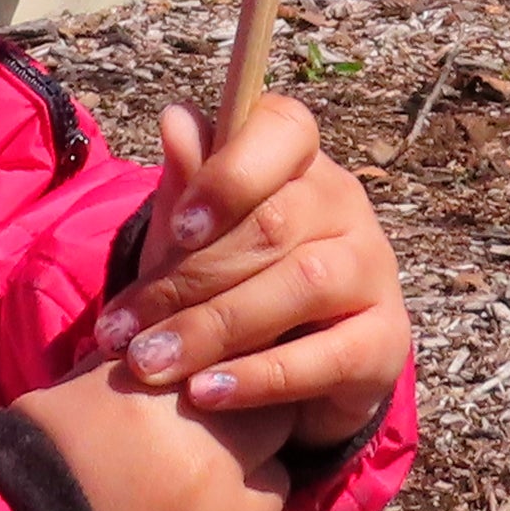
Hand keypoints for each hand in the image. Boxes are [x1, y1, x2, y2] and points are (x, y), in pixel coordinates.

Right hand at [11, 368, 285, 510]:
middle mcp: (218, 472)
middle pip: (275, 441)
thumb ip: (124, 372)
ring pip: (266, 504)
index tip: (215, 395)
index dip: (233, 389)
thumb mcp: (67, 398)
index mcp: (179, 410)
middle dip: (248, 441)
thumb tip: (148, 347)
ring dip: (238, 499)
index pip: (252, 378)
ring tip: (183, 508)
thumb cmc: (26, 479)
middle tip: (203, 450)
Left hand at [92, 95, 413, 453]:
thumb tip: (175, 118)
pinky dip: (260, 377)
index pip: (285, 130)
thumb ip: (187, 183)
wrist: (286, 376)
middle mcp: (347, 206)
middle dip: (188, 279)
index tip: (179, 227)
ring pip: (301, 284)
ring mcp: (374, 271)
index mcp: (301, 163)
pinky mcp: (386, 341)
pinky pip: (328, 356)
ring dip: (214, 328)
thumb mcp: (194, 237)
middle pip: (274, 222)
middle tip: (123, 330)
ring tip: (150, 364)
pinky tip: (204, 393)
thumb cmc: (230, 283)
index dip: (231, 174)